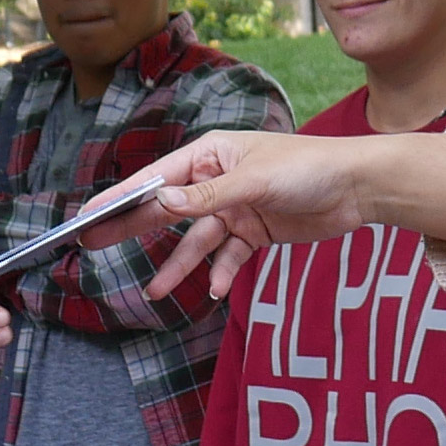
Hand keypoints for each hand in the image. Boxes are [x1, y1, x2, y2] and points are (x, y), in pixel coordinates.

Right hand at [100, 131, 445, 298]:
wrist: (358, 187)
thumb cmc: (308, 167)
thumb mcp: (254, 180)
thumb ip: (207, 196)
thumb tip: (163, 202)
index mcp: (211, 154)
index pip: (156, 179)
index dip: (120, 199)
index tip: (87, 217)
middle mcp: (217, 179)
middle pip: (167, 209)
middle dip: (133, 230)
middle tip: (93, 247)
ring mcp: (235, 208)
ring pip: (197, 241)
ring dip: (179, 266)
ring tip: (155, 291)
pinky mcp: (255, 232)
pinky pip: (228, 256)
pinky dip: (220, 272)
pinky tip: (214, 290)